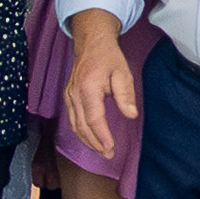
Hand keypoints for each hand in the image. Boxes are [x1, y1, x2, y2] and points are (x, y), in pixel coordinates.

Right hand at [59, 21, 136, 156]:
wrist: (91, 43)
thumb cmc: (108, 57)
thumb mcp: (122, 73)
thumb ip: (125, 95)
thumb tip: (131, 115)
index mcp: (88, 89)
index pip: (94, 119)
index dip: (102, 137)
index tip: (111, 149)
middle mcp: (74, 94)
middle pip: (82, 126)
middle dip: (95, 144)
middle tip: (109, 155)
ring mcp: (69, 96)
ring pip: (74, 125)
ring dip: (87, 141)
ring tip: (101, 151)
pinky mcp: (68, 97)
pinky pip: (72, 119)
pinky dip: (80, 132)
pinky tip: (90, 139)